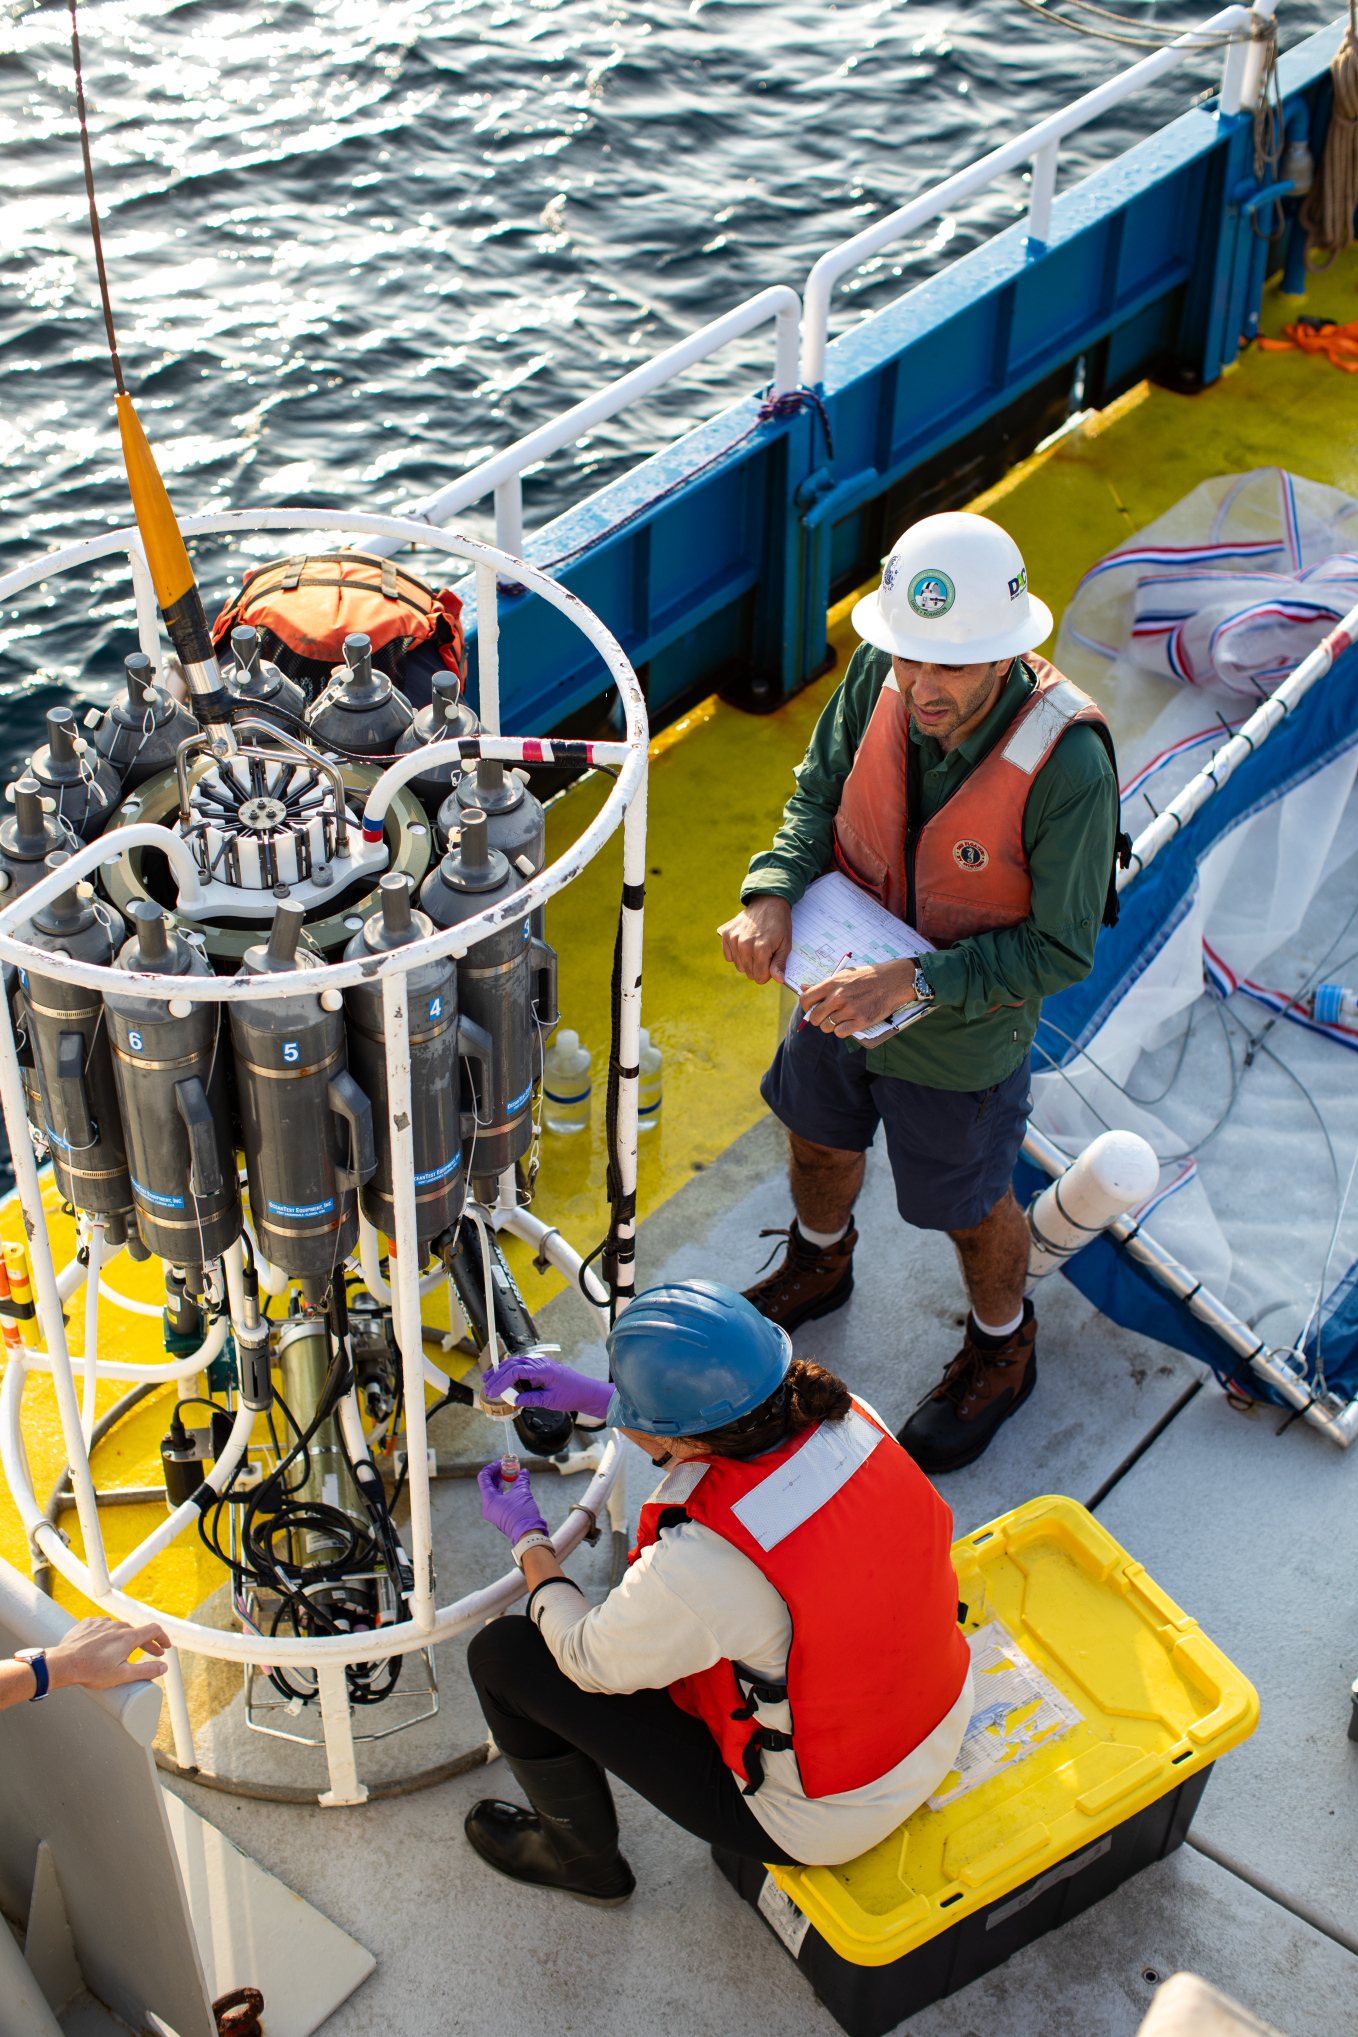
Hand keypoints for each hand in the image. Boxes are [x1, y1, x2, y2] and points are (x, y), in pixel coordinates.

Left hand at [47, 1616, 170, 1691]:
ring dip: (125, 1638)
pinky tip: (103, 1644)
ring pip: (119, 1628)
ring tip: (123, 1651)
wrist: (63, 1664)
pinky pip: (103, 1625)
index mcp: (128, 1637)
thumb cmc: (92, 1671)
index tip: (165, 1647)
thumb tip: (163, 1667)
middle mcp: (117, 1625)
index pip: (154, 1630)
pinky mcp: (88, 1623)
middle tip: (151, 1653)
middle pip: (137, 1631)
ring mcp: (101, 1622)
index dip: (163, 1638)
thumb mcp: (123, 1675)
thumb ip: (146, 1670)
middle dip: (146, 1642)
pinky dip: (108, 1634)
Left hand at [478, 1461, 548, 1544]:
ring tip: (512, 1475)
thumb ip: (521, 1479)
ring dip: (501, 1481)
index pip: (484, 1477)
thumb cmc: (522, 1513)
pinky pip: (498, 1499)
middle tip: (508, 1467)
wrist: (528, 1534)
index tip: (502, 1463)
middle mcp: (488, 1506)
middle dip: (498, 1473)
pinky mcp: (500, 1515)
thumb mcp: (522, 1492)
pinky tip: (513, 1486)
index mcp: (489, 1499)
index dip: (492, 1467)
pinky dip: (504, 1491)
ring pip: (493, 1492)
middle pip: (488, 1484)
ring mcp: (493, 1512)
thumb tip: (523, 1471)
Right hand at [481, 1353, 613, 1422]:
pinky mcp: (540, 1368)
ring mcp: (540, 1364)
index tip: (492, 1391)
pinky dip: (510, 1372)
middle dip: (497, 1374)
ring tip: (489, 1380)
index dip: (501, 1381)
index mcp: (542, 1369)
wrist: (586, 1392)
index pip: (516, 1371)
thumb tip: (515, 1400)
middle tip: (486, 1385)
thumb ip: (532, 1399)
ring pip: (515, 1363)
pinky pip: (521, 1367)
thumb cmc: (572, 1394)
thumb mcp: (551, 1401)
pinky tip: (503, 1379)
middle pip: (512, 1364)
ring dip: (501, 1371)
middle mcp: (540, 1363)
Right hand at [718, 894, 791, 985]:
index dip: (767, 974)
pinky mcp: (726, 934)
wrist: (768, 902)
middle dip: (758, 968)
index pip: (759, 977)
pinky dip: (736, 954)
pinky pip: (728, 956)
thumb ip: (779, 964)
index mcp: (761, 950)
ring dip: (747, 961)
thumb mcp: (785, 945)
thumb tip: (778, 979)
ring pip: (738, 966)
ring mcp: (733, 939)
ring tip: (755, 947)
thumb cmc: (779, 925)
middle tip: (765, 954)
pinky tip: (745, 945)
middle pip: (749, 973)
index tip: (771, 963)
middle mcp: (744, 946)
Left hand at [799, 958, 917, 1036]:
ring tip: (841, 1018)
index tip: (811, 1008)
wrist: (892, 981)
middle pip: (815, 1017)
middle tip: (826, 1016)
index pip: (805, 1000)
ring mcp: (849, 1010)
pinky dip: (842, 1031)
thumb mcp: (843, 975)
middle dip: (818, 1019)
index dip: (806, 1007)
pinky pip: (841, 1033)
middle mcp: (838, 998)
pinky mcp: (861, 1021)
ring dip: (832, 1025)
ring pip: (827, 1027)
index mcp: (831, 985)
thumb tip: (803, 988)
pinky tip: (848, 1023)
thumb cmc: (868, 976)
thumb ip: (823, 984)